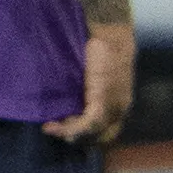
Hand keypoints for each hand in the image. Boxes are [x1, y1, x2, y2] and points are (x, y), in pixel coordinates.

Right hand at [46, 21, 133, 143]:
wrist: (111, 34)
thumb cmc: (102, 48)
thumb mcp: (97, 73)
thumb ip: (90, 89)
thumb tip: (70, 99)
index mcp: (121, 102)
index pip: (109, 130)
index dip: (90, 135)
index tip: (70, 130)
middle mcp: (120, 109)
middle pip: (102, 137)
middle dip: (79, 138)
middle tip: (59, 130)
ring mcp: (114, 108)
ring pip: (91, 133)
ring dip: (68, 134)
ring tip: (50, 128)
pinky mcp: (103, 103)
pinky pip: (84, 126)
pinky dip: (66, 129)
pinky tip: (50, 126)